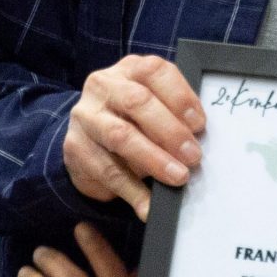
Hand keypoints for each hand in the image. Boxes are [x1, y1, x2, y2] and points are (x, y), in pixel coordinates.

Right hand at [64, 54, 204, 218]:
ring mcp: (86, 116)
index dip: (180, 96)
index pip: (154, 72)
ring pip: (121, 136)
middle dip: (170, 131)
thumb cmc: (134, 120)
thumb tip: (200, 139)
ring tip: (178, 178)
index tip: (200, 124)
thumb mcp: (154, 108)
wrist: (89, 139)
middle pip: (137, 102)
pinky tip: (149, 206)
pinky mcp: (75, 148)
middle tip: (193, 156)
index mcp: (129, 69)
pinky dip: (132, 191)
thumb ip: (174, 114)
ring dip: (154, 160)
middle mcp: (103, 86)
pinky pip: (107, 171)